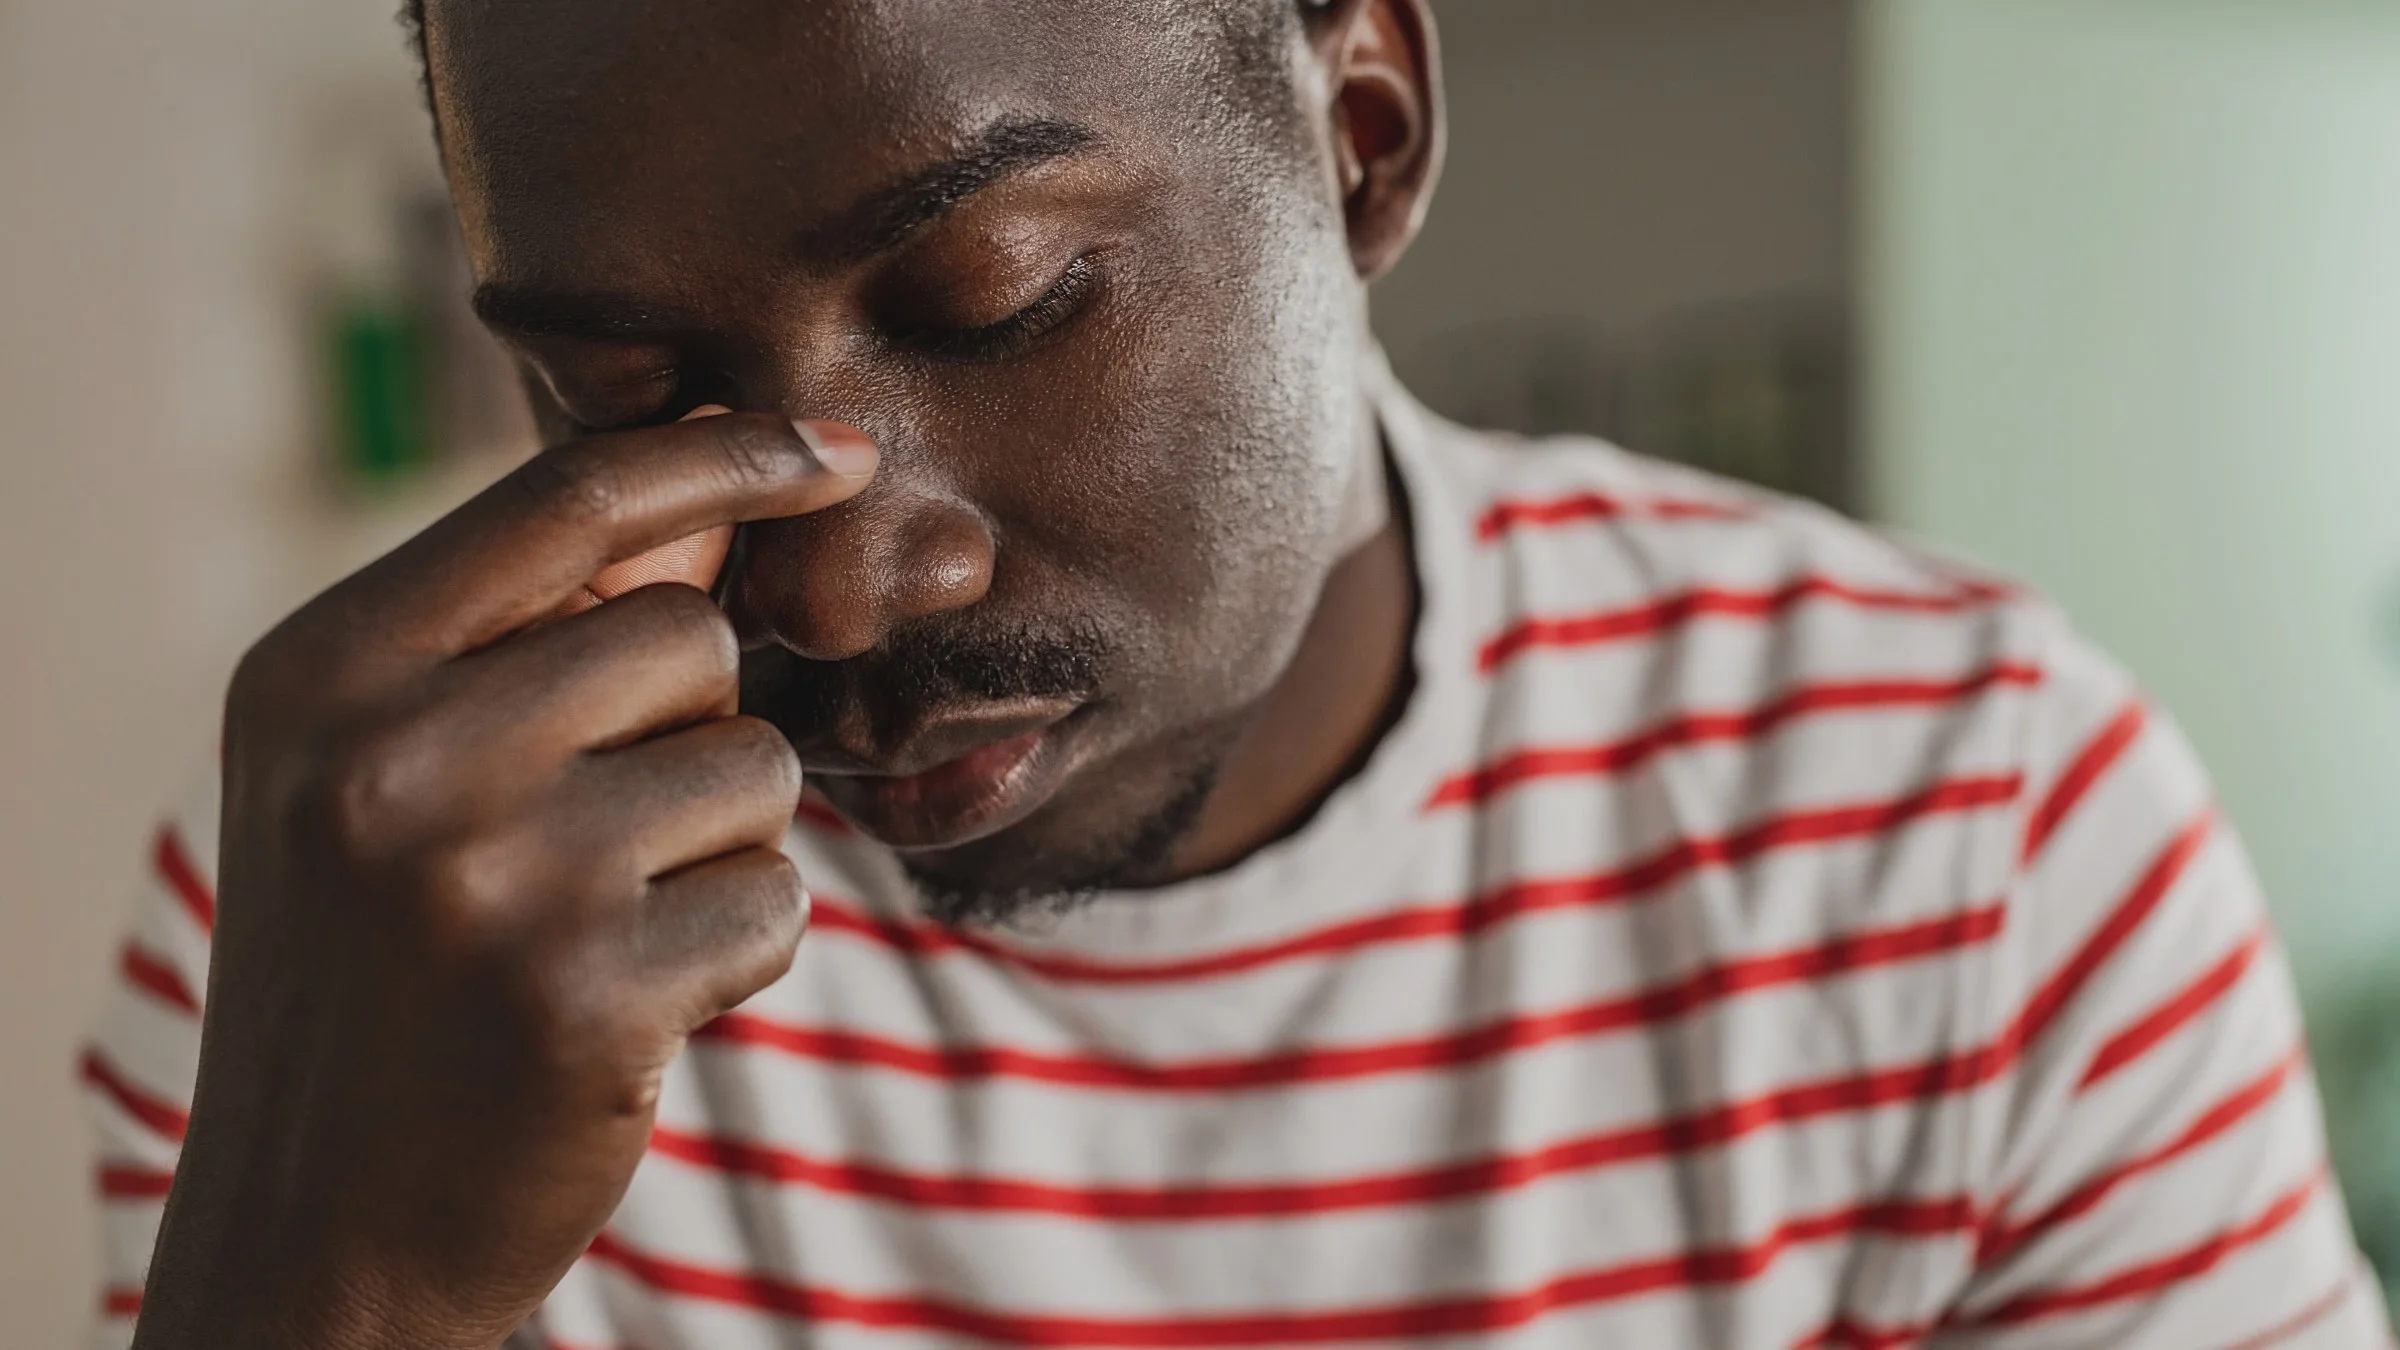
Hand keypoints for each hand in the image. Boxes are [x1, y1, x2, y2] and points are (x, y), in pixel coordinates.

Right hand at [132, 413, 876, 1349]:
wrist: (323, 1223)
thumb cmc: (381, 967)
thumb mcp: (393, 770)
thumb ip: (539, 628)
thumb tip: (720, 488)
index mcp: (325, 669)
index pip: (565, 499)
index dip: (725, 456)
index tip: (844, 449)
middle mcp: (391, 755)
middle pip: (687, 639)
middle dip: (688, 732)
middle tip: (588, 844)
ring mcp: (487, 876)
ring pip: (755, 769)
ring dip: (716, 851)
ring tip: (596, 930)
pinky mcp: (585, 994)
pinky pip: (775, 901)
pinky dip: (732, 954)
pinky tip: (626, 1008)